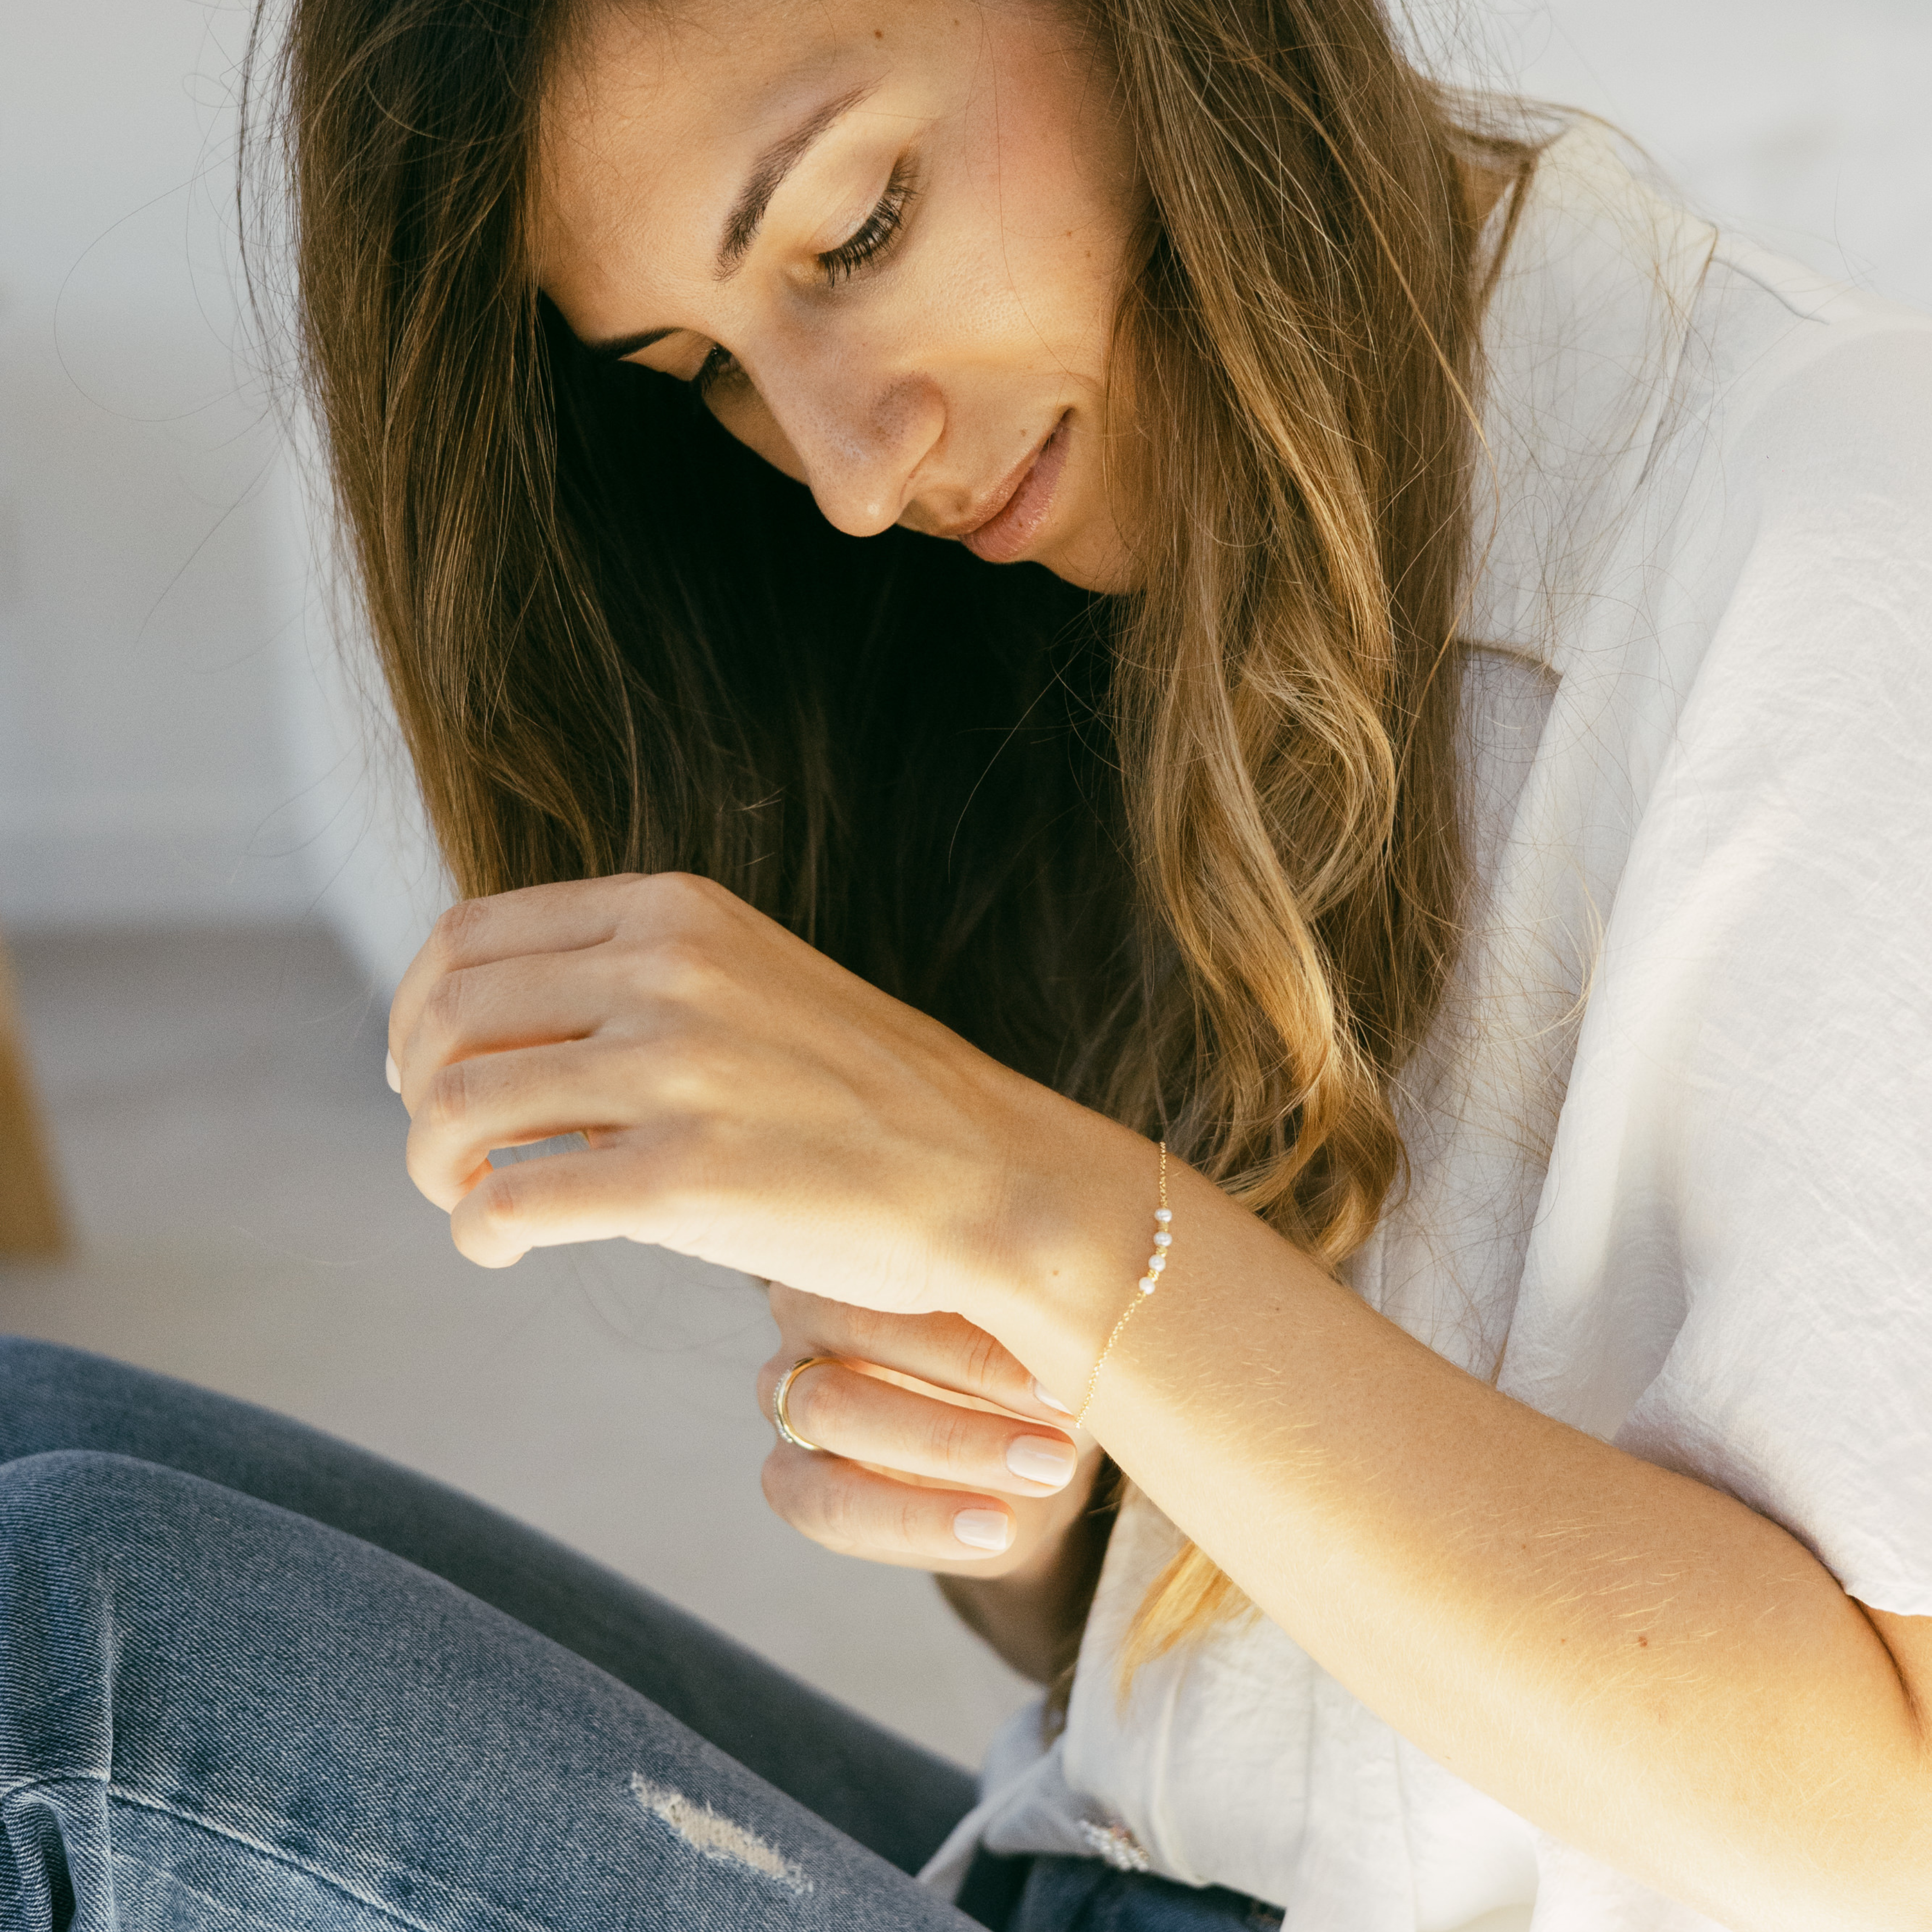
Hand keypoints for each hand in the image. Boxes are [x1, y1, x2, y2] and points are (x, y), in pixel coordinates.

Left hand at [385, 872, 1099, 1323]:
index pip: (470, 935)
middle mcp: (667, 971)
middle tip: (442, 1149)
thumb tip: (484, 1042)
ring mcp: (677, 1072)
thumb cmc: (860, 1096)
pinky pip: (512, 1202)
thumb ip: (629, 985)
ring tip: (469, 1200)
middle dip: (416, 1091)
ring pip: (457, 1109)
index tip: (427, 1068)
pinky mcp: (686, 1181)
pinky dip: (477, 1231)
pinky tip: (502, 1247)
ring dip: (433, 1167)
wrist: (985, 1174)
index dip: (418, 1008)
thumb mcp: (744, 985)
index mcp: (675, 911)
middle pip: (447, 1017)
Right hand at [757, 1284, 1103, 1575]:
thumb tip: (1075, 1282)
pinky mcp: (789, 1475)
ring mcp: (785, 1391)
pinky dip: (916, 1522)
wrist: (1037, 1458)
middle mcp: (806, 1308)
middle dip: (969, 1379)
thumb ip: (1036, 1294)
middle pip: (859, 1333)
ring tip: (1047, 1471)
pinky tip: (996, 1531)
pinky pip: (829, 1504)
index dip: (981, 1321)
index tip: (1071, 1360)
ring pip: (834, 1413)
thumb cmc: (1041, 1353)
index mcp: (868, 1242)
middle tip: (1065, 1421)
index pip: (900, 1264)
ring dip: (948, 1446)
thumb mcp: (1047, 1317)